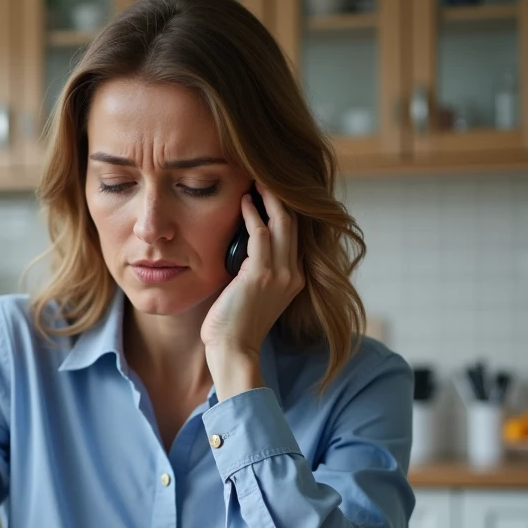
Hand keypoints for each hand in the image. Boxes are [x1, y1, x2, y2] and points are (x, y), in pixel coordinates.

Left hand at [201, 183, 305, 396]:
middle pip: (294, 223)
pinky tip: (244, 202)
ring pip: (283, 223)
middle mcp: (293, 274)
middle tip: (264, 177)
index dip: (284, 211)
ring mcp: (281, 274)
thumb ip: (253, 271)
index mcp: (293, 279)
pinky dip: (252, 215)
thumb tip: (241, 250)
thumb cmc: (234, 326)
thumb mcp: (251, 294)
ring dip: (268, 199)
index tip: (269, 192)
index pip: (294, 235)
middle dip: (281, 198)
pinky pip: (261, 234)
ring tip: (255, 182)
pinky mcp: (262, 275)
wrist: (233, 350)